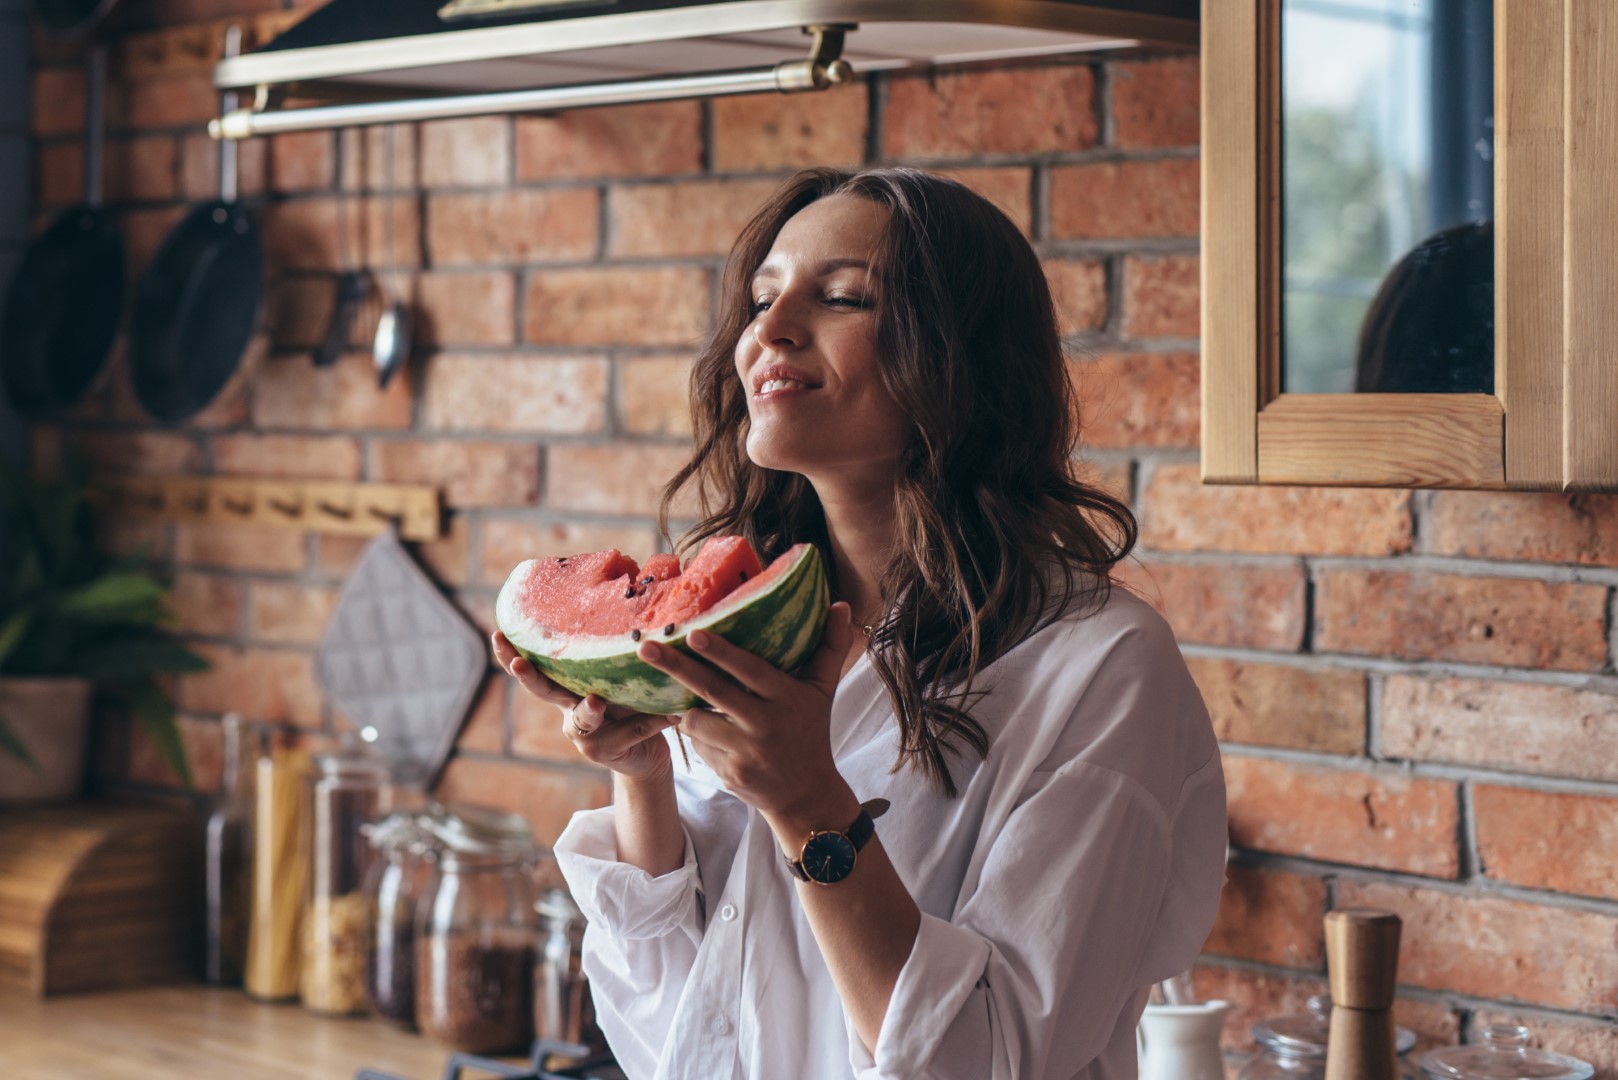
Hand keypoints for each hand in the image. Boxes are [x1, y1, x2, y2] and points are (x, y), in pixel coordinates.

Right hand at [491, 631, 679, 782]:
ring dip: (589, 709)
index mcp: (568, 690)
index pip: (535, 667)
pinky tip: (674, 715)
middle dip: (528, 677)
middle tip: (518, 664)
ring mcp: (584, 736)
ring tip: (597, 701)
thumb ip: (618, 658)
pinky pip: (632, 730)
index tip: (497, 634)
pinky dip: (655, 721)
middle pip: (544, 692)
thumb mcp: (621, 681)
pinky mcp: (606, 752)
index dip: (510, 654)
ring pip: (585, 717)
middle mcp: (568, 711)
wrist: (647, 757)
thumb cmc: (632, 707)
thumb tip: (635, 596)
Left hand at [633, 602, 858, 827]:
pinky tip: (707, 729)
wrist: (806, 793)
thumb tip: (843, 605)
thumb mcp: (823, 690)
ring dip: (686, 708)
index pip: (749, 671)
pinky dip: (697, 734)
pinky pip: (699, 746)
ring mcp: (746, 752)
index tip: (693, 633)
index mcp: (787, 699)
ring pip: (698, 721)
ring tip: (680, 695)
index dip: (720, 653)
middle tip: (644, 647)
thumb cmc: (811, 730)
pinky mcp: (730, 773)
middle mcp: (766, 725)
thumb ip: (832, 647)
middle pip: (713, 691)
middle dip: (676, 667)